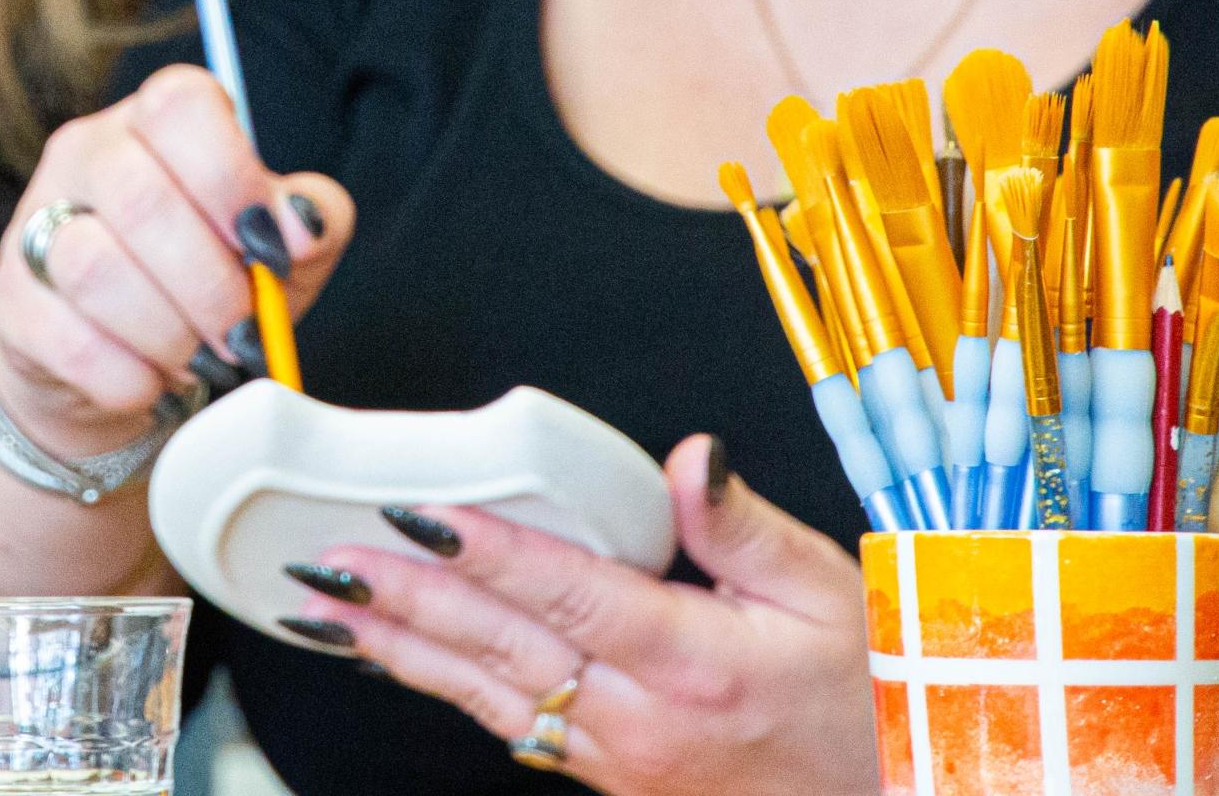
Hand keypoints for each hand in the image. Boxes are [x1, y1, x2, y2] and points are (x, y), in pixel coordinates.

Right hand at [0, 64, 352, 459]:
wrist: (114, 366)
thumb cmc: (206, 285)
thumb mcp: (273, 246)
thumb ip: (310, 221)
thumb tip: (302, 226)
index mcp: (155, 120)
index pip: (181, 105)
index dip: (233, 178)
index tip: (271, 247)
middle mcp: (87, 153)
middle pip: (142, 200)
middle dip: (211, 285)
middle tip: (245, 334)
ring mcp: (36, 223)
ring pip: (95, 269)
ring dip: (169, 333)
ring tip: (202, 359)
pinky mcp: (10, 302)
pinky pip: (69, 341)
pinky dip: (129, 376)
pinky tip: (155, 383)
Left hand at [293, 436, 877, 795]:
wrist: (892, 795)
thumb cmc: (865, 692)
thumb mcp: (830, 593)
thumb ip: (745, 524)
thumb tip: (690, 458)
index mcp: (695, 664)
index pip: (568, 594)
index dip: (486, 551)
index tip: (419, 513)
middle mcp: (642, 720)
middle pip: (501, 649)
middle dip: (406, 600)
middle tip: (330, 559)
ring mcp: (617, 759)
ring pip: (486, 695)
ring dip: (398, 648)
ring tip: (326, 607)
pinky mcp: (606, 778)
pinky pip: (506, 726)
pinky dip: (440, 687)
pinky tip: (391, 658)